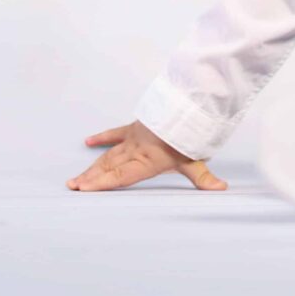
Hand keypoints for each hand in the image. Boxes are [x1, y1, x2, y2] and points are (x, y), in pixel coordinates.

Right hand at [66, 119, 228, 192]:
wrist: (185, 106)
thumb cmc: (190, 135)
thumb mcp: (196, 160)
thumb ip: (204, 178)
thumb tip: (221, 188)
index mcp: (147, 161)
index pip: (121, 176)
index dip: (101, 184)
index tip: (84, 189)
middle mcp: (136, 150)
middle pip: (108, 167)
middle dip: (90, 178)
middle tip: (73, 187)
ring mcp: (133, 138)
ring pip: (107, 154)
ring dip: (91, 166)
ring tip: (75, 178)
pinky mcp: (134, 128)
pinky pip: (115, 134)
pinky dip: (102, 138)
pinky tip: (88, 141)